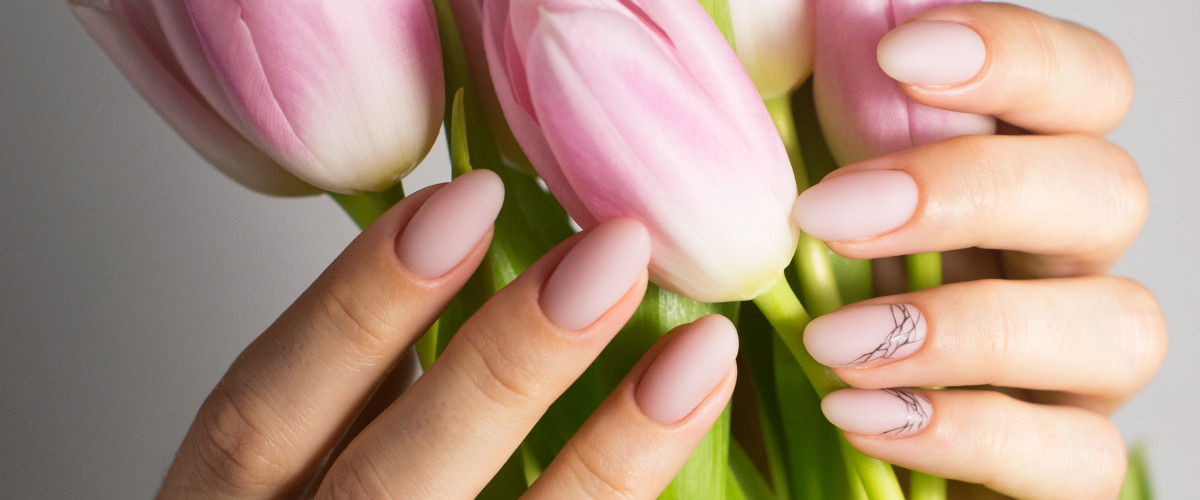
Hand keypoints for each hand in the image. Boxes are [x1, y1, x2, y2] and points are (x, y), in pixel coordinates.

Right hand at [157, 169, 738, 498]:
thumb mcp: (299, 471)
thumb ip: (358, 399)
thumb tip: (469, 263)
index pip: (262, 412)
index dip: (359, 302)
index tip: (470, 195)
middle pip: (386, 489)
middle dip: (503, 365)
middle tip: (613, 253)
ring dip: (608, 457)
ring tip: (699, 353)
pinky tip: (697, 436)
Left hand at [793, 4, 1164, 498]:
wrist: (800, 454)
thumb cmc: (796, 313)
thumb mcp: (781, 210)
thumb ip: (795, 122)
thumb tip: (778, 26)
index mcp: (1014, 177)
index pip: (1081, 87)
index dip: (1015, 57)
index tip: (898, 58)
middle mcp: (1066, 265)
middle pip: (1106, 192)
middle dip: (972, 193)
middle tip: (828, 214)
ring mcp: (1077, 372)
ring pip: (1122, 327)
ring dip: (969, 327)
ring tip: (833, 342)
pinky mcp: (1062, 467)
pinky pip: (1076, 457)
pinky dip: (965, 431)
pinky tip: (860, 413)